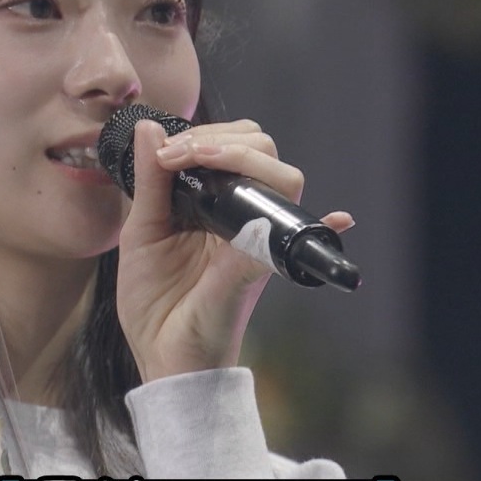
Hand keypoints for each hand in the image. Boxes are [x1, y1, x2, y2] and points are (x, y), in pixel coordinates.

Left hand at [114, 119, 353, 381]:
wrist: (160, 356)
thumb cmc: (154, 302)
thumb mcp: (140, 232)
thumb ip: (149, 181)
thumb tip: (149, 125)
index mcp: (216, 204)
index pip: (238, 146)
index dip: (211, 134)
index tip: (168, 148)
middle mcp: (243, 217)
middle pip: (265, 153)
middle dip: (227, 138)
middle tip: (182, 153)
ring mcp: (255, 241)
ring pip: (283, 182)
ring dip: (244, 158)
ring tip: (201, 158)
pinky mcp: (256, 270)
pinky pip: (294, 244)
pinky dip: (325, 228)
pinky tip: (340, 219)